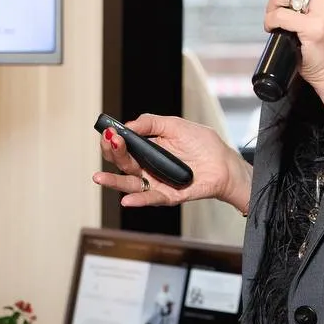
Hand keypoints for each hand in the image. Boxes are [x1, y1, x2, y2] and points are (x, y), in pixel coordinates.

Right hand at [93, 114, 248, 209]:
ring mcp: (156, 182)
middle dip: (113, 153)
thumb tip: (128, 125)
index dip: (113, 140)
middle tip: (109, 142)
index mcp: (148, 148)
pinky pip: (150, 198)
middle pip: (123, 164)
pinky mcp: (168, 196)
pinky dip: (139, 200)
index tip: (107, 132)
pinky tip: (126, 199)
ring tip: (99, 177)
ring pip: (130, 184)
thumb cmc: (202, 144)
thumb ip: (151, 123)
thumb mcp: (175, 125)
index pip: (124, 146)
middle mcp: (148, 166)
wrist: (224, 164)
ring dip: (114, 181)